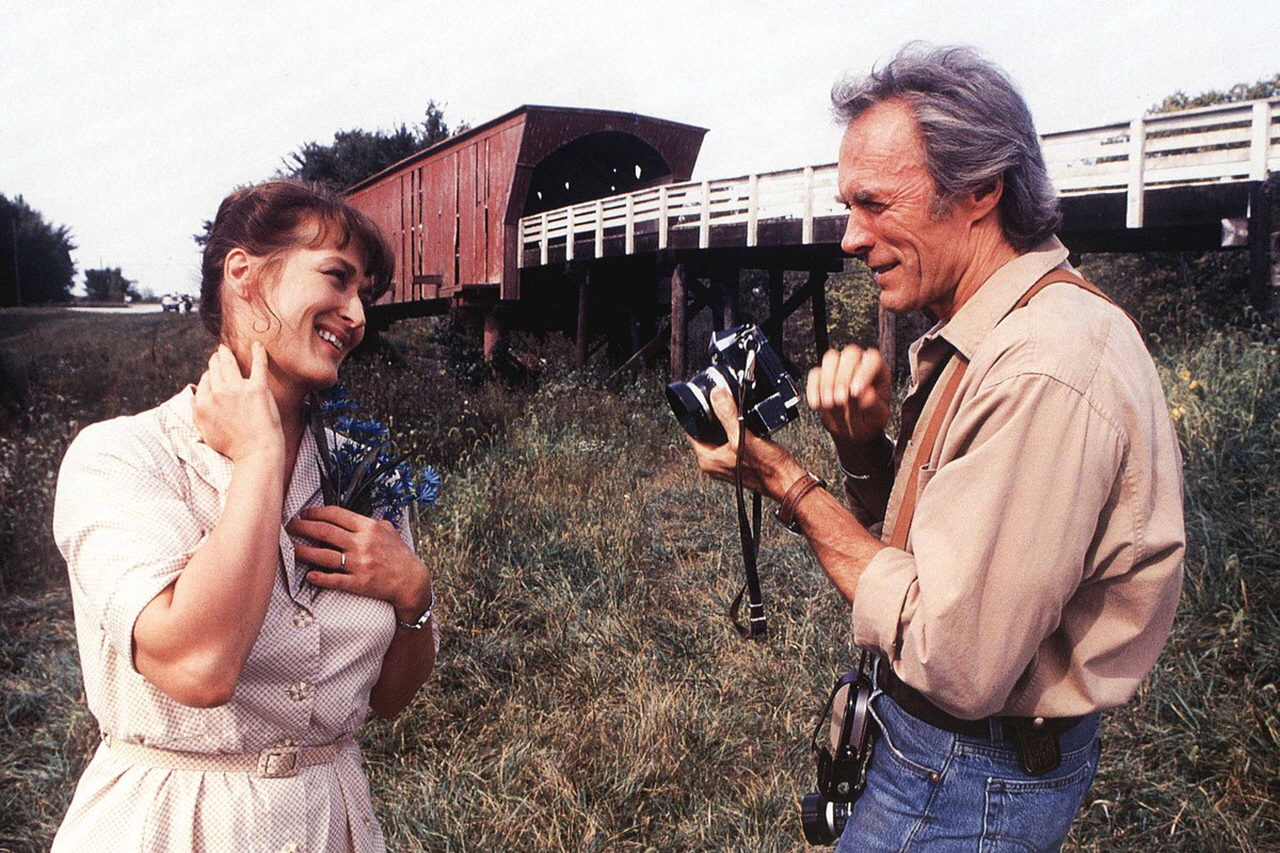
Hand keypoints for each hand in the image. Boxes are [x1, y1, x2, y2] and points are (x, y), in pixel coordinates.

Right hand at [193, 343, 283, 462]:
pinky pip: (257, 365)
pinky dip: (258, 353)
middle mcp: (216, 393)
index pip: (205, 381)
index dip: (210, 375)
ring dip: (226, 354)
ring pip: (229, 364)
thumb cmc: (233, 447)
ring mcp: (237, 389)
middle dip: (215, 360)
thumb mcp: (206, 432)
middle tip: (219, 353)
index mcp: (203, 404)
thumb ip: (198, 413)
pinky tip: (257, 345)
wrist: (256, 453)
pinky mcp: (257, 388)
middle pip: (215, 369)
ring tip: (226, 349)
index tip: (214, 372)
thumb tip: (195, 400)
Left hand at [286, 505, 432, 616]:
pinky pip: (333, 579)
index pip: (336, 515)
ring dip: (303, 551)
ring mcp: (359, 564)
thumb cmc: (400, 556)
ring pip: (323, 555)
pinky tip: (308, 575)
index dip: (316, 512)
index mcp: (368, 528)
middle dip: (302, 527)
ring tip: (291, 548)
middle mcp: (362, 544)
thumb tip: (355, 518)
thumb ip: (372, 523)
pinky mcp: (358, 583)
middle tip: (290, 527)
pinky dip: (319, 577)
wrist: (411, 580)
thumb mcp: (389, 531)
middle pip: (324, 531)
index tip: (304, 514)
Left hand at [686, 386, 804, 500]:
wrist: (788, 481)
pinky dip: (737, 428)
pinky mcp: (738, 459)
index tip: (706, 398)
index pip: (692, 429)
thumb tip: (716, 395)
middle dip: (714, 414)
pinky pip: (731, 438)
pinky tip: (747, 423)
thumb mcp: (744, 436)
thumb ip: (728, 415)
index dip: (699, 412)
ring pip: (719, 433)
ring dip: (727, 420)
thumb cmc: (769, 468)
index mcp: (708, 459)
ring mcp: (726, 461)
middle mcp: (714, 462)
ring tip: (737, 411)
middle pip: (706, 430)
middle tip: (724, 400)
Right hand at [805, 346, 891, 449]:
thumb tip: (867, 396)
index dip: (864, 374)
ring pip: (831, 359)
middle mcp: (859, 363)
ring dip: (827, 382)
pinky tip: (817, 404)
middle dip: (843, 378)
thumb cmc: (870, 419)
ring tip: (829, 404)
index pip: (872, 359)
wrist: (854, 429)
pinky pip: (815, 374)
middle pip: (850, 354)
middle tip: (840, 400)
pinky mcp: (822, 375)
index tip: (856, 392)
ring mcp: (839, 367)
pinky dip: (814, 389)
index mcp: (877, 369)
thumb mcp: (878, 416)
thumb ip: (875, 406)